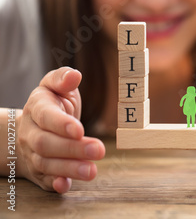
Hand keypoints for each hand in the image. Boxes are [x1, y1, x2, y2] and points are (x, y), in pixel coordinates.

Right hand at [17, 67, 104, 193]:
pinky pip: (44, 181)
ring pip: (47, 164)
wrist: (29, 129)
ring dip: (70, 168)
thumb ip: (62, 79)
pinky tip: (66, 185)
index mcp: (37, 108)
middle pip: (47, 144)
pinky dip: (55, 184)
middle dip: (73, 149)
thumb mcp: (54, 86)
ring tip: (92, 170)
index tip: (80, 129)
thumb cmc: (51, 104)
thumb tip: (74, 75)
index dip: (61, 124)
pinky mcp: (39, 172)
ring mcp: (33, 154)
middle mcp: (31, 133)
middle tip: (99, 150)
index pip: (46, 116)